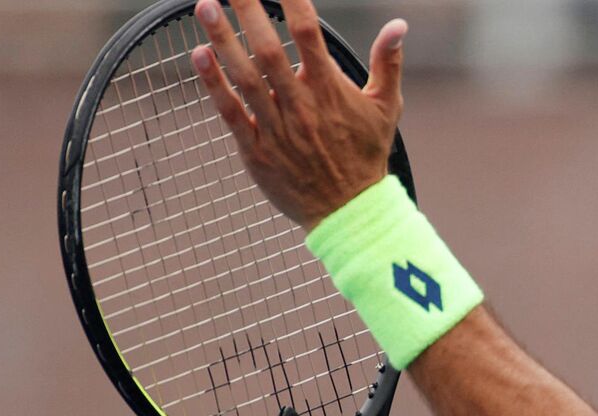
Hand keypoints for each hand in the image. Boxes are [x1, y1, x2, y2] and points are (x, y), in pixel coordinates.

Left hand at [190, 0, 404, 228]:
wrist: (350, 213)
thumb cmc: (367, 156)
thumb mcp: (386, 108)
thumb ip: (388, 63)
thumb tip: (398, 26)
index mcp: (331, 91)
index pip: (309, 34)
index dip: (292, 1)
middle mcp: (301, 106)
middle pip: (268, 49)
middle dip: (247, 10)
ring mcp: (277, 128)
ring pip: (245, 77)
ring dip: (223, 40)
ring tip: (204, 6)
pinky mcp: (256, 150)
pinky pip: (231, 112)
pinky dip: (213, 84)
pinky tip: (200, 55)